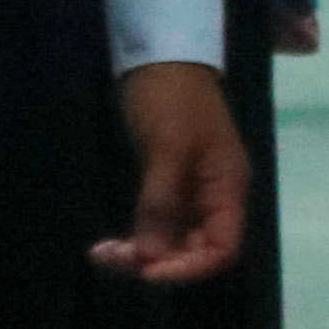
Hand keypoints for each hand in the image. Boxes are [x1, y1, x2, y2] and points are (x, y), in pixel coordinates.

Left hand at [98, 61, 248, 284]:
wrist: (161, 57)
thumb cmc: (171, 98)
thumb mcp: (167, 147)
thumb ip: (161, 202)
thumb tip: (149, 257)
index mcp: (227, 187)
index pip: (222, 248)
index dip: (189, 268)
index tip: (147, 271)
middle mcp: (213, 197)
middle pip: (196, 251)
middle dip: (157, 263)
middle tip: (112, 258)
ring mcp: (190, 193)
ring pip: (172, 242)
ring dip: (139, 254)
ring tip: (102, 253)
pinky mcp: (168, 186)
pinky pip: (156, 226)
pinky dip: (134, 239)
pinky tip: (105, 244)